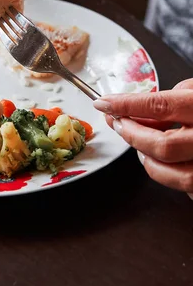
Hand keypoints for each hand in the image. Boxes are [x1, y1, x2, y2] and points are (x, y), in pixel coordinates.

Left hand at [93, 79, 192, 196]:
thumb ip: (177, 97)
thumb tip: (142, 109)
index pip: (158, 104)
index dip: (125, 105)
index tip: (102, 103)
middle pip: (161, 144)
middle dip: (132, 135)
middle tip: (117, 123)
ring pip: (174, 175)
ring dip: (148, 161)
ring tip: (138, 147)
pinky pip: (190, 188)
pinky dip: (172, 176)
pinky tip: (166, 163)